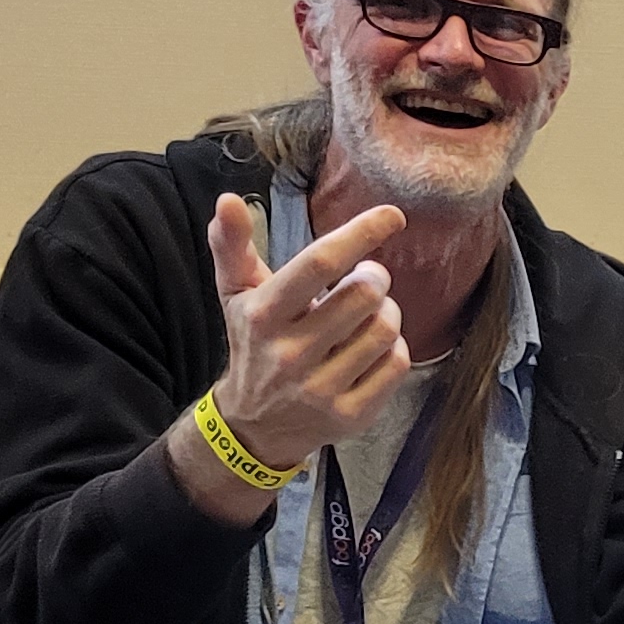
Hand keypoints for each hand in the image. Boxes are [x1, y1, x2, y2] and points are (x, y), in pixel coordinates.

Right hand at [207, 192, 409, 473]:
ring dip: (388, 312)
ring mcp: (320, 388)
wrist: (254, 425)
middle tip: (368, 279)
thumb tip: (227, 199)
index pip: (318, 264)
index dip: (359, 234)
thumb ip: (231, 245)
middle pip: (364, 296)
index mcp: (263, 315)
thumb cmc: (254, 344)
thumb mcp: (236, 295)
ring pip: (385, 330)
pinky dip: (394, 348)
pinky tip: (374, 347)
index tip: (392, 215)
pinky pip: (396, 365)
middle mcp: (289, 353)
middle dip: (376, 278)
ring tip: (369, 313)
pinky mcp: (349, 415)